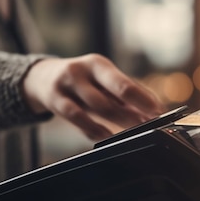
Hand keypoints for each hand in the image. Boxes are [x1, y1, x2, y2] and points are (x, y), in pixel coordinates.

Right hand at [22, 54, 163, 139]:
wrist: (40, 78)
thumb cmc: (82, 82)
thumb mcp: (101, 81)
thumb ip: (125, 95)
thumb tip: (154, 111)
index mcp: (99, 64)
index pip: (126, 82)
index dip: (144, 98)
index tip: (159, 111)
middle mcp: (83, 70)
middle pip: (115, 90)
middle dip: (135, 109)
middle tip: (150, 123)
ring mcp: (67, 83)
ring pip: (98, 105)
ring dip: (119, 120)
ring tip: (134, 130)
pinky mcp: (53, 99)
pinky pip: (76, 117)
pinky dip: (94, 128)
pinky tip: (106, 136)